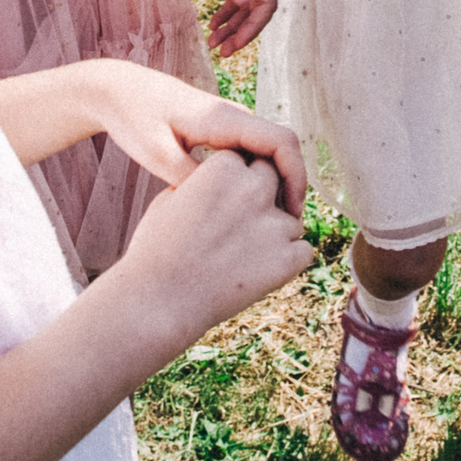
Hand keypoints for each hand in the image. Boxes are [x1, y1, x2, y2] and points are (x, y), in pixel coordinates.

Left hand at [87, 59, 309, 213]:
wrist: (117, 91)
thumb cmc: (133, 118)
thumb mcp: (156, 153)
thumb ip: (190, 179)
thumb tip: (223, 207)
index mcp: (225, 118)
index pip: (282, 142)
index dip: (296, 178)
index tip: (293, 213)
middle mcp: (235, 116)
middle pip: (283, 149)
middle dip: (291, 187)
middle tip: (284, 229)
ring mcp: (230, 123)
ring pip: (268, 154)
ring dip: (275, 185)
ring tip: (266, 224)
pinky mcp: (221, 132)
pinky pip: (251, 155)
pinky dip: (257, 179)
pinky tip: (245, 208)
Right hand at [115, 149, 316, 344]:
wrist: (157, 301)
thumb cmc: (157, 250)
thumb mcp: (171, 197)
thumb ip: (205, 179)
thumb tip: (228, 175)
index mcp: (223, 167)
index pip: (248, 158)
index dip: (237, 179)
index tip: (223, 201)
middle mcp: (253, 189)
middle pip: (275, 178)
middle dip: (261, 195)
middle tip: (240, 224)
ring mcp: (274, 224)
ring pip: (292, 218)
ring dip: (275, 231)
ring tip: (243, 256)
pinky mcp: (287, 259)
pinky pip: (303, 250)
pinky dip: (288, 259)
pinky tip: (260, 270)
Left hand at [189, 0, 276, 54]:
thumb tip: (242, 2)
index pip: (266, 5)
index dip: (252, 29)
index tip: (233, 46)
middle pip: (258, 9)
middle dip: (242, 32)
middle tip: (220, 51)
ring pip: (246, 4)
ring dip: (232, 25)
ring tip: (213, 42)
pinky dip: (227, 9)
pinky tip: (212, 20)